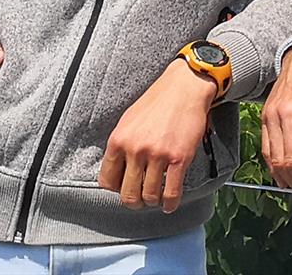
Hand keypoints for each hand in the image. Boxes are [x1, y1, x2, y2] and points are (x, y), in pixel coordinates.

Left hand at [98, 59, 216, 212]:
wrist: (185, 86)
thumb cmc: (157, 101)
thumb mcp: (129, 120)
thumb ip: (121, 145)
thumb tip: (116, 170)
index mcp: (119, 139)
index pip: (107, 181)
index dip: (116, 189)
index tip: (124, 188)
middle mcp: (135, 149)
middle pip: (128, 195)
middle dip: (134, 201)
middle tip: (141, 198)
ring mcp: (158, 154)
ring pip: (149, 196)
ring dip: (153, 201)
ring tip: (157, 197)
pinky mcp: (179, 158)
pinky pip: (172, 193)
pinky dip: (170, 204)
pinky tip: (169, 203)